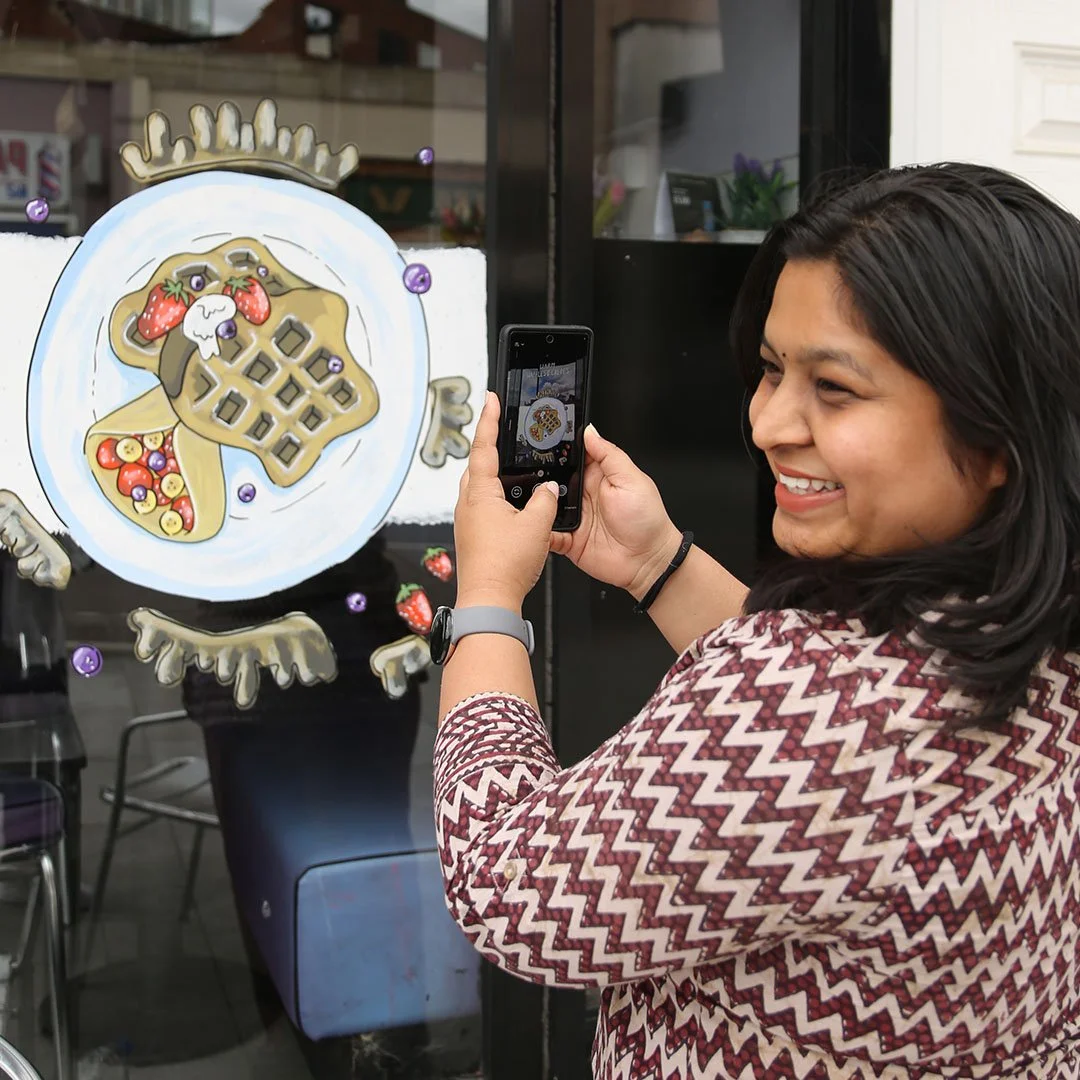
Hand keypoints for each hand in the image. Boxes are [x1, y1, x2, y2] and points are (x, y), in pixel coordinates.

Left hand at [453, 391, 558, 611]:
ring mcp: (468, 521)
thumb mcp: (537, 525)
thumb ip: (544, 500)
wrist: (489, 600)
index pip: (484, 446)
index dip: (489, 420)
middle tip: (502, 431)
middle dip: (490, 446)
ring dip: (493, 474)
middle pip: (477, 465)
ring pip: (479, 487)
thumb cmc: (506, 565)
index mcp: (480, 493)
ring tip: (513, 468)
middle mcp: (468, 504)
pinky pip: (483, 507)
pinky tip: (513, 505)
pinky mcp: (472, 536)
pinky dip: (496, 497)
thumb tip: (547, 490)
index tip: (491, 399)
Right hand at [550, 425, 682, 600]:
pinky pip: (546, 532)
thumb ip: (609, 455)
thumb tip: (590, 431)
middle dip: (540, 476)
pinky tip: (537, 525)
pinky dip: (539, 530)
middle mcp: (582, 494)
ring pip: (544, 505)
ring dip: (538, 503)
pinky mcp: (567, 538)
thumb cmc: (646, 520)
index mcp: (597, 476)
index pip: (571, 456)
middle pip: (552, 479)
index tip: (542, 441)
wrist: (648, 561)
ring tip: (534, 501)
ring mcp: (573, 516)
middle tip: (533, 475)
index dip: (557, 448)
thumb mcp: (631, 479)